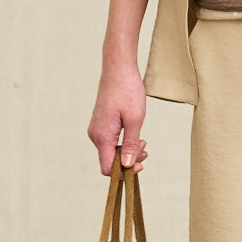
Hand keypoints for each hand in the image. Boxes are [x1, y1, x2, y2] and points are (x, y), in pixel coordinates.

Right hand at [88, 58, 148, 175]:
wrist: (118, 69)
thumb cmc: (128, 91)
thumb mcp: (135, 119)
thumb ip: (130, 144)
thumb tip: (127, 166)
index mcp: (102, 136)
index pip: (107, 168)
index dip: (124, 172)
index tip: (140, 165)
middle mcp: (95, 135)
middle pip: (110, 161)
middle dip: (129, 160)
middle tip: (146, 150)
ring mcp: (96, 130)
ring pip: (111, 152)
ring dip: (127, 151)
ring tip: (143, 142)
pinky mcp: (100, 124)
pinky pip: (110, 142)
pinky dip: (123, 143)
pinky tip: (135, 137)